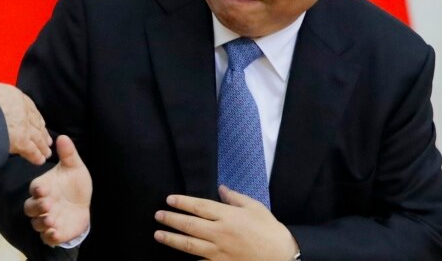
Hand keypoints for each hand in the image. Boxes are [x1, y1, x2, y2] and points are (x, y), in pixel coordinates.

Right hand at [0, 69, 51, 164]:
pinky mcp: (20, 141)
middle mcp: (22, 110)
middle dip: (41, 131)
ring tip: (46, 152)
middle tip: (46, 139)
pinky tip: (39, 160)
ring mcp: (23, 125)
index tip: (37, 121)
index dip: (33, 114)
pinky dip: (36, 156)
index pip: (28, 105)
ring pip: (36, 136)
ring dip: (42, 145)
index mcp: (13, 95)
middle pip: (35, 122)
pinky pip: (31, 150)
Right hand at [24, 135, 91, 245]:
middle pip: (30, 208)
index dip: (37, 190)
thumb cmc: (75, 183)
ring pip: (37, 224)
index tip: (43, 189)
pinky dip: (49, 237)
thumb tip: (63, 137)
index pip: (35, 188)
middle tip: (48, 205)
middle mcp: (41, 204)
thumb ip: (68, 154)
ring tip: (51, 220)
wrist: (84, 204)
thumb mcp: (74, 167)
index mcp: (43, 187)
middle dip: (37, 207)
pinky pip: (47, 238)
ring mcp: (46, 219)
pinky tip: (56, 233)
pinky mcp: (54, 232)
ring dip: (42, 223)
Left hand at [154, 185, 298, 260]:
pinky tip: (179, 256)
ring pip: (190, 245)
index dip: (182, 202)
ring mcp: (219, 252)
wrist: (282, 257)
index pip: (199, 207)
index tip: (169, 199)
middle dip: (171, 220)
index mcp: (228, 216)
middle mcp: (220, 233)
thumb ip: (235, 198)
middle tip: (158, 216)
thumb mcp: (255, 207)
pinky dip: (189, 259)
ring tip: (158, 235)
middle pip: (189, 225)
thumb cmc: (270, 230)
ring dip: (172, 239)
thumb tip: (221, 188)